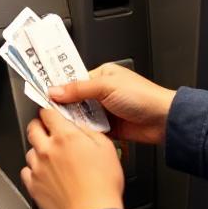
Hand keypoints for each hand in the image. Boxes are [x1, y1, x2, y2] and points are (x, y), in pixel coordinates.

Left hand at [21, 108, 124, 208]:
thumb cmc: (102, 185)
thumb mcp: (106, 148)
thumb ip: (90, 132)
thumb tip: (80, 127)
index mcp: (65, 136)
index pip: (48, 113)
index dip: (50, 111)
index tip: (51, 113)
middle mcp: (48, 150)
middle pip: (32, 128)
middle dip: (39, 125)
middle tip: (46, 129)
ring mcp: (38, 168)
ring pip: (29, 151)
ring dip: (38, 150)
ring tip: (51, 157)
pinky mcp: (34, 186)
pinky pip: (26, 171)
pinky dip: (34, 170)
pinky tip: (45, 173)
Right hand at [50, 63, 176, 144]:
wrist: (164, 121)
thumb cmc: (143, 97)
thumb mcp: (107, 87)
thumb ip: (79, 89)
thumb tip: (55, 90)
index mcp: (102, 75)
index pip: (73, 79)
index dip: (59, 86)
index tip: (43, 92)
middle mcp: (102, 91)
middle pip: (75, 99)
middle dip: (65, 106)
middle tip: (50, 111)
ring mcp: (105, 110)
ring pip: (81, 115)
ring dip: (75, 120)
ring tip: (62, 123)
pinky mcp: (109, 127)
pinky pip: (90, 129)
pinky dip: (85, 131)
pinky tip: (77, 133)